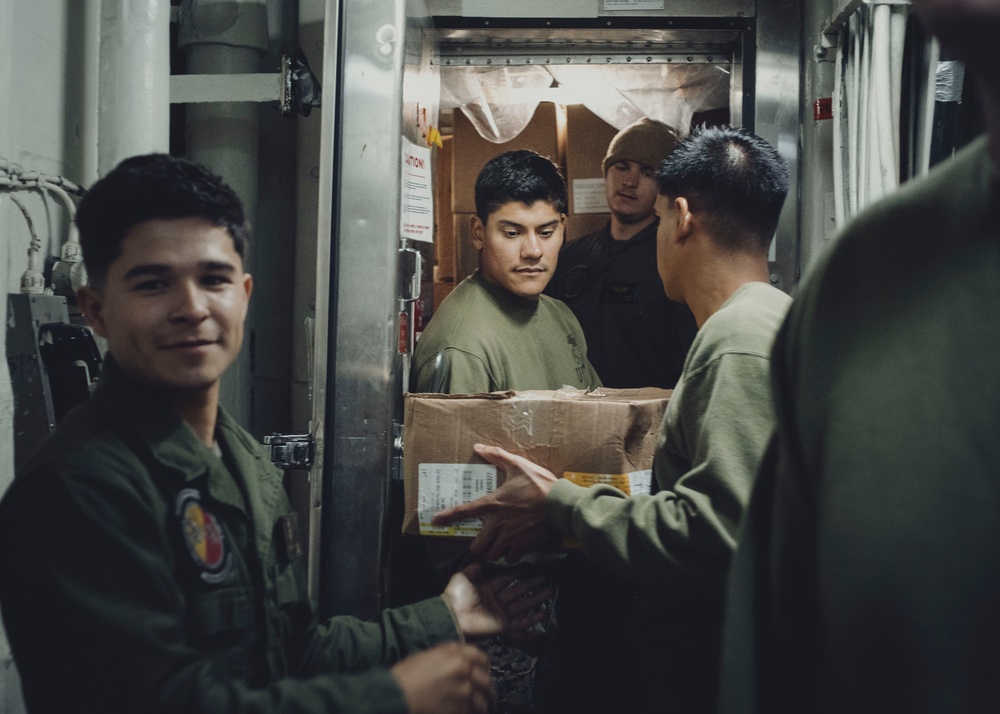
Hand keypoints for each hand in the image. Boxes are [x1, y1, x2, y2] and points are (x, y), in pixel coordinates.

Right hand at [391, 642, 492, 713]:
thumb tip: (456, 662)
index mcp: (455, 653)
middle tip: (488, 695)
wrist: (396, 696)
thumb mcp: (425, 656)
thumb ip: (446, 657)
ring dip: (484, 706)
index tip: (484, 673)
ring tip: (483, 710)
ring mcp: (464, 690)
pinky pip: (473, 713)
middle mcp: (463, 669)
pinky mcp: (461, 709)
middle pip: (485, 680)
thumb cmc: (404, 677)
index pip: (481, 657)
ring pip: (483, 700)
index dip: (484, 667)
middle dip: (487, 689)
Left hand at [432, 444, 561, 561]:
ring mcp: (510, 537)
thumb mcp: (518, 465)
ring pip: (492, 555)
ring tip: (497, 545)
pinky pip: (511, 558)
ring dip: (493, 552)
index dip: (447, 517)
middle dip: (478, 545)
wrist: (561, 504)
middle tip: (483, 540)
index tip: (436, 522)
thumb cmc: (540, 484)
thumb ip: (497, 456)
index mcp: (494, 504)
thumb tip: (478, 447)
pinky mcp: (524, 546)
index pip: (464, 512)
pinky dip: (510, 555)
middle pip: (477, 546)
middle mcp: (498, 524)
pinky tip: (514, 548)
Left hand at [442, 562, 556, 640]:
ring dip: (536, 598)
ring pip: (523, 604)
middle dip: (532, 584)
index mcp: (487, 589)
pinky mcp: (503, 625)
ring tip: (549, 591)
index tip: (529, 566)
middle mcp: (496, 601)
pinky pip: (521, 621)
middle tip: (544, 577)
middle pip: (519, 590)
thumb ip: (473, 569)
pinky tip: (542, 611)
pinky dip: (532, 618)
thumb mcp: (463, 578)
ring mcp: (501, 613)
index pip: (507, 578)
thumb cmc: (455, 599)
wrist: (453, 618)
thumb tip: (481, 560)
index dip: (518, 572)